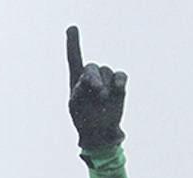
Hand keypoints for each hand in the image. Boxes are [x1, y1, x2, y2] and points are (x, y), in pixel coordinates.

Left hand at [66, 25, 126, 149]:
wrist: (99, 134)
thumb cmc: (84, 121)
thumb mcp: (76, 107)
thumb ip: (80, 91)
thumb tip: (97, 83)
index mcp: (76, 81)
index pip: (74, 59)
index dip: (73, 43)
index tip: (71, 29)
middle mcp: (91, 77)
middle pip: (91, 67)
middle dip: (92, 77)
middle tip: (96, 90)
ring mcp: (106, 80)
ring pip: (105, 72)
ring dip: (104, 85)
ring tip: (102, 100)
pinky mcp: (119, 86)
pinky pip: (120, 76)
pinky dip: (119, 81)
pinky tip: (118, 89)